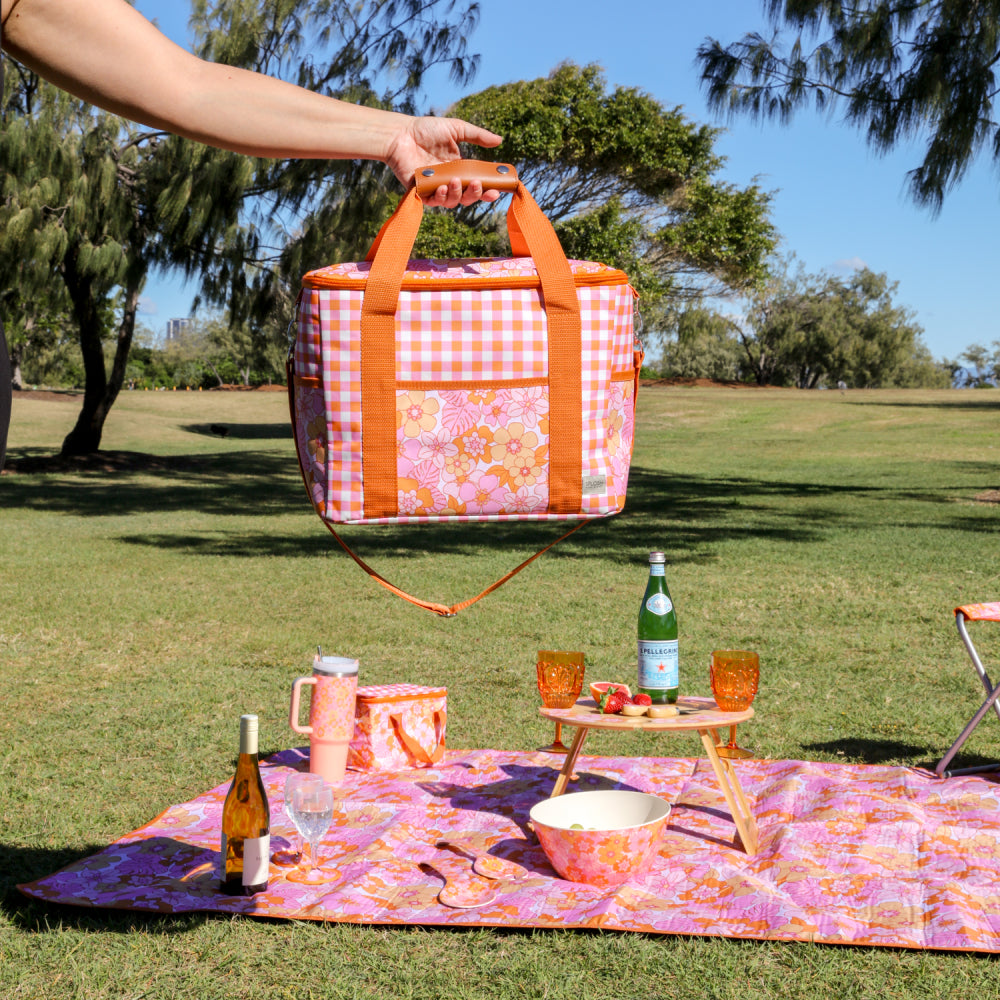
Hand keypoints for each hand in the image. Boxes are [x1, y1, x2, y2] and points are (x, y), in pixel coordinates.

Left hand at [384, 116, 502, 206]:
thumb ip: (478, 136)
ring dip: (457, 194)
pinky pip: (434, 202)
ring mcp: (436, 188)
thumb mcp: (456, 129)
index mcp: (459, 170)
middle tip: (478, 185)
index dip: (487, 190)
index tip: (496, 190)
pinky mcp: (422, 193)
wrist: (401, 134)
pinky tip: (442, 188)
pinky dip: (440, 198)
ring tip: (455, 181)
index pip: (477, 185)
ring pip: (452, 202)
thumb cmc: (426, 130)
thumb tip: (500, 140)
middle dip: (475, 195)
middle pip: (467, 197)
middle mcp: (449, 182)